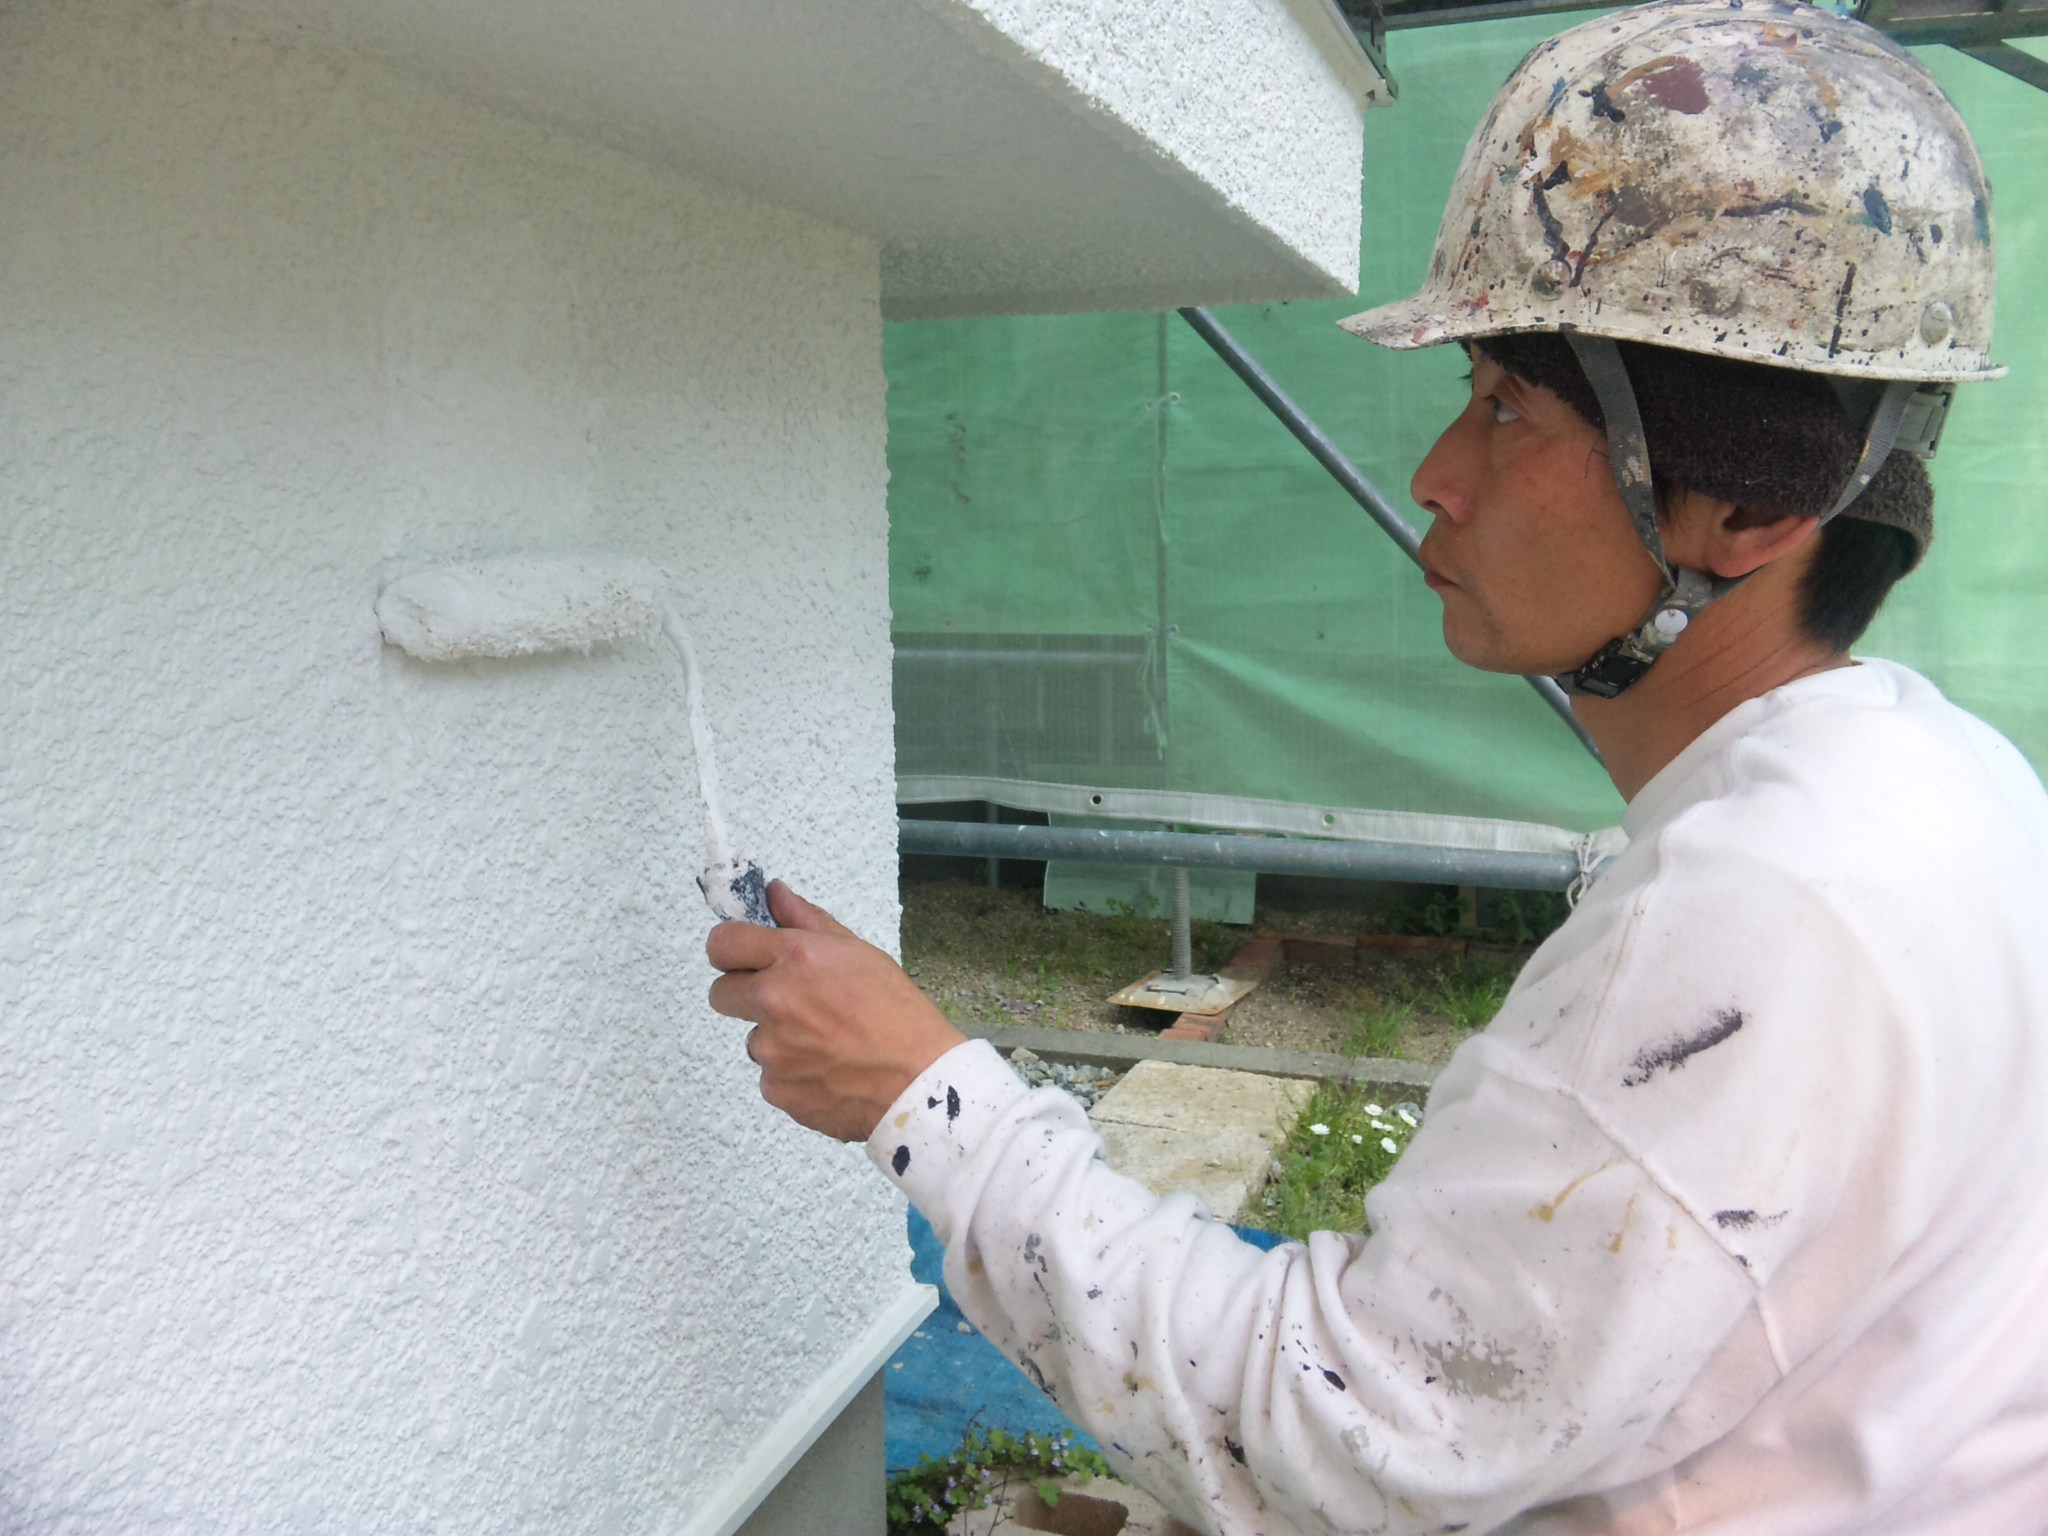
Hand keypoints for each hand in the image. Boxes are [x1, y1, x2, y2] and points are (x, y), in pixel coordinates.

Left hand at [706, 881, 967, 1141]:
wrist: (919, 1083)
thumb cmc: (898, 1012)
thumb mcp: (858, 953)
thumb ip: (807, 920)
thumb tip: (773, 893)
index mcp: (794, 959)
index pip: (722, 943)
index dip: (732, 950)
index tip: (747, 958)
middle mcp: (773, 1001)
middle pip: (721, 993)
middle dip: (746, 994)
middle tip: (790, 1003)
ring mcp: (770, 1050)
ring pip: (753, 1038)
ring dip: (777, 1039)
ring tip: (824, 1044)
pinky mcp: (775, 1089)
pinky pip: (770, 1076)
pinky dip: (792, 1074)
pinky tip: (827, 1071)